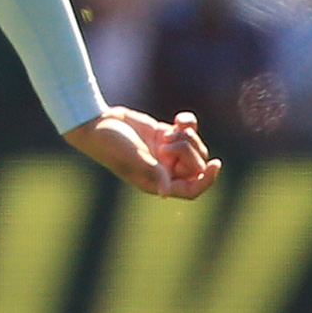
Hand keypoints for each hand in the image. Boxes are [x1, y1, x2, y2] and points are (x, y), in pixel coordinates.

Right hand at [65, 107, 221, 199]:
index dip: (206, 180)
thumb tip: (165, 193)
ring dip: (187, 136)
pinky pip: (189, 130)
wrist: (97, 122)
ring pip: (196, 147)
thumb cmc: (110, 144)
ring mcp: (165, 152)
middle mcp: (164, 170)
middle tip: (166, 143)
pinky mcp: (165, 134)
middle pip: (196, 165)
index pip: (191, 189)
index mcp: (157, 182)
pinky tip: (179, 119)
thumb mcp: (133, 158)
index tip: (214, 165)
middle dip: (187, 151)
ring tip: (167, 132)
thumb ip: (153, 172)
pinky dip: (188, 123)